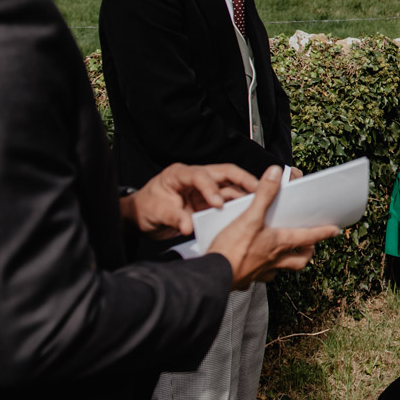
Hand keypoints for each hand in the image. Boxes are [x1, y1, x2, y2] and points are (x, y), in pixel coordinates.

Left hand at [123, 162, 258, 238]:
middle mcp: (195, 178)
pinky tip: (246, 211)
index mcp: (180, 174)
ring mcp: (203, 190)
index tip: (217, 204)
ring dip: (243, 193)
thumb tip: (188, 226)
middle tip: (259, 188)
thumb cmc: (145, 208)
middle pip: (224, 173)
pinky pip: (226, 201)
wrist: (140, 219)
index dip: (211, 188)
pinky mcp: (207, 202)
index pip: (200, 176)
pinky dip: (237, 205)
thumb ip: (174, 218)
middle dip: (243, 179)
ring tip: (258, 202)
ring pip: (229, 186)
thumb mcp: (156, 212)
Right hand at [206, 167, 339, 289]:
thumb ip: (263, 195)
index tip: (334, 230)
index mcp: (278, 243)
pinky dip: (262, 272)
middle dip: (307, 252)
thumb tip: (275, 174)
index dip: (323, 232)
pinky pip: (260, 276)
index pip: (308, 236)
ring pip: (281, 270)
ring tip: (285, 254)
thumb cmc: (232, 250)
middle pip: (299, 260)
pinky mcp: (246, 278)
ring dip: (286, 263)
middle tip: (310, 246)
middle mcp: (273, 259)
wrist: (211, 276)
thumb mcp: (249, 217)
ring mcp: (260, 271)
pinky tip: (257, 266)